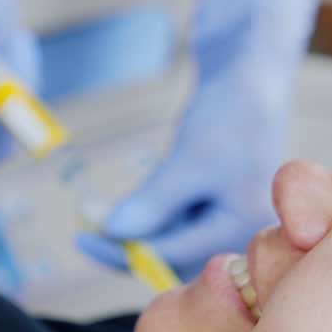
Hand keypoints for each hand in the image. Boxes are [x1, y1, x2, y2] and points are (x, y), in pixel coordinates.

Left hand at [78, 0, 317, 279]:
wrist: (249, 76)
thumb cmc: (230, 112)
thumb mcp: (190, 158)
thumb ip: (156, 201)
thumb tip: (114, 234)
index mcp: (246, 228)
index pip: (175, 255)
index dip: (125, 251)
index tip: (83, 241)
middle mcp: (241, 233)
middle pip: (172, 256)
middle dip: (127, 244)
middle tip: (82, 232)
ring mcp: (226, 221)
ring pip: (167, 240)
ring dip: (130, 230)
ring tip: (91, 210)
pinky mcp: (212, 208)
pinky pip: (171, 224)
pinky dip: (142, 214)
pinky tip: (111, 206)